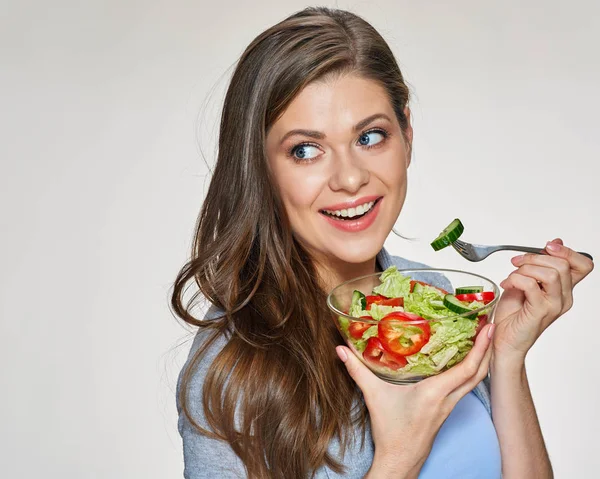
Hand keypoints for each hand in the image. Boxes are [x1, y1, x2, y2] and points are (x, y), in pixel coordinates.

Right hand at [335, 323, 493, 476]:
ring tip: (483, 338)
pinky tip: (464, 360)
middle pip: (479, 372)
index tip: (488, 329)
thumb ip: (357, 370)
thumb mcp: (373, 396)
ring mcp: (450, 405)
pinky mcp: (447, 409)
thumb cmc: (390, 430)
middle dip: (488, 348)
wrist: (400, 460)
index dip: (480, 348)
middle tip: (491, 326)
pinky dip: (471, 371)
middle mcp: (448, 398)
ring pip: (475, 380)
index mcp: (436, 393)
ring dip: (482, 359)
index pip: (466, 369)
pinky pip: (466, 386)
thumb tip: (341, 349)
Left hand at [493, 238, 593, 359]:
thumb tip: (554, 243)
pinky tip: (508, 285)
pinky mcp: (540, 311)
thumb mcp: (526, 281)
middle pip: (563, 264)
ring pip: (550, 273)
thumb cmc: (513, 314)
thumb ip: (540, 265)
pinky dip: (515, 279)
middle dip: (535, 257)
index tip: (546, 247)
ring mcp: (554, 305)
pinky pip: (531, 285)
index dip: (567, 251)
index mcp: (563, 289)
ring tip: (512, 277)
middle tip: (517, 263)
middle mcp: (563, 297)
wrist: (505, 340)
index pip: (583, 264)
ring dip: (525, 269)